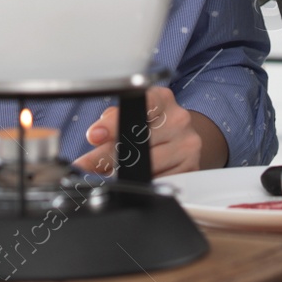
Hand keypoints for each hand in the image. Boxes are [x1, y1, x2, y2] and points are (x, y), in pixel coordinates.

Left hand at [72, 86, 223, 177]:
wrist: (181, 136)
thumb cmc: (150, 124)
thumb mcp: (132, 113)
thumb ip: (112, 121)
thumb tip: (95, 137)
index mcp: (162, 99)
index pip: (138, 107)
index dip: (113, 123)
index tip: (95, 136)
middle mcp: (179, 120)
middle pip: (138, 142)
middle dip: (108, 156)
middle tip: (90, 164)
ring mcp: (188, 145)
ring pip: (147, 167)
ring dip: (123, 174)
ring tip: (112, 172)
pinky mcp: (191, 168)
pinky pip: (159, 181)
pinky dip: (143, 182)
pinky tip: (138, 177)